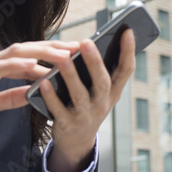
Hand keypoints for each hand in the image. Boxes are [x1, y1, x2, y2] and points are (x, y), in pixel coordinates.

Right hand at [0, 41, 77, 133]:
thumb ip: (11, 96)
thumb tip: (32, 93)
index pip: (27, 53)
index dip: (49, 51)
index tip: (71, 52)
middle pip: (27, 47)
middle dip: (54, 46)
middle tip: (78, 47)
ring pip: (18, 53)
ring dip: (43, 53)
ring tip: (66, 56)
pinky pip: (2, 68)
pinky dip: (20, 66)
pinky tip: (37, 67)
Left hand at [41, 29, 134, 171]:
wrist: (77, 141)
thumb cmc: (88, 105)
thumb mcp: (100, 91)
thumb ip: (99, 70)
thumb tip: (90, 42)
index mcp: (113, 91)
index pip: (126, 70)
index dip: (128, 51)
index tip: (127, 30)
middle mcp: (103, 103)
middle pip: (102, 82)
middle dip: (94, 62)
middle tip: (86, 42)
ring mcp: (86, 115)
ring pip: (80, 96)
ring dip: (71, 77)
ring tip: (63, 60)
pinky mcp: (67, 124)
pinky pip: (58, 110)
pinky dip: (51, 97)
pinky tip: (43, 82)